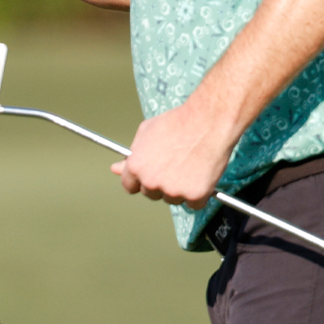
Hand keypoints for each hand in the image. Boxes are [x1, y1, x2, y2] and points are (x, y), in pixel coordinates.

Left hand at [110, 101, 235, 209]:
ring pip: (173, 199)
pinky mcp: (195, 195)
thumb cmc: (178, 122)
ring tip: (189, 164)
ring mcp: (173, 190)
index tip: (149, 175)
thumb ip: (131, 154)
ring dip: (180, 188)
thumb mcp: (146, 132)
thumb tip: (115, 169)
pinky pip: (194, 203)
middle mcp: (151, 182)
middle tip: (175, 164)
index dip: (140, 180)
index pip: (129, 186)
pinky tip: (202, 173)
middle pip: (152, 194)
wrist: (208, 120)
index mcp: (136, 167)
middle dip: (161, 183)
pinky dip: (199, 193)